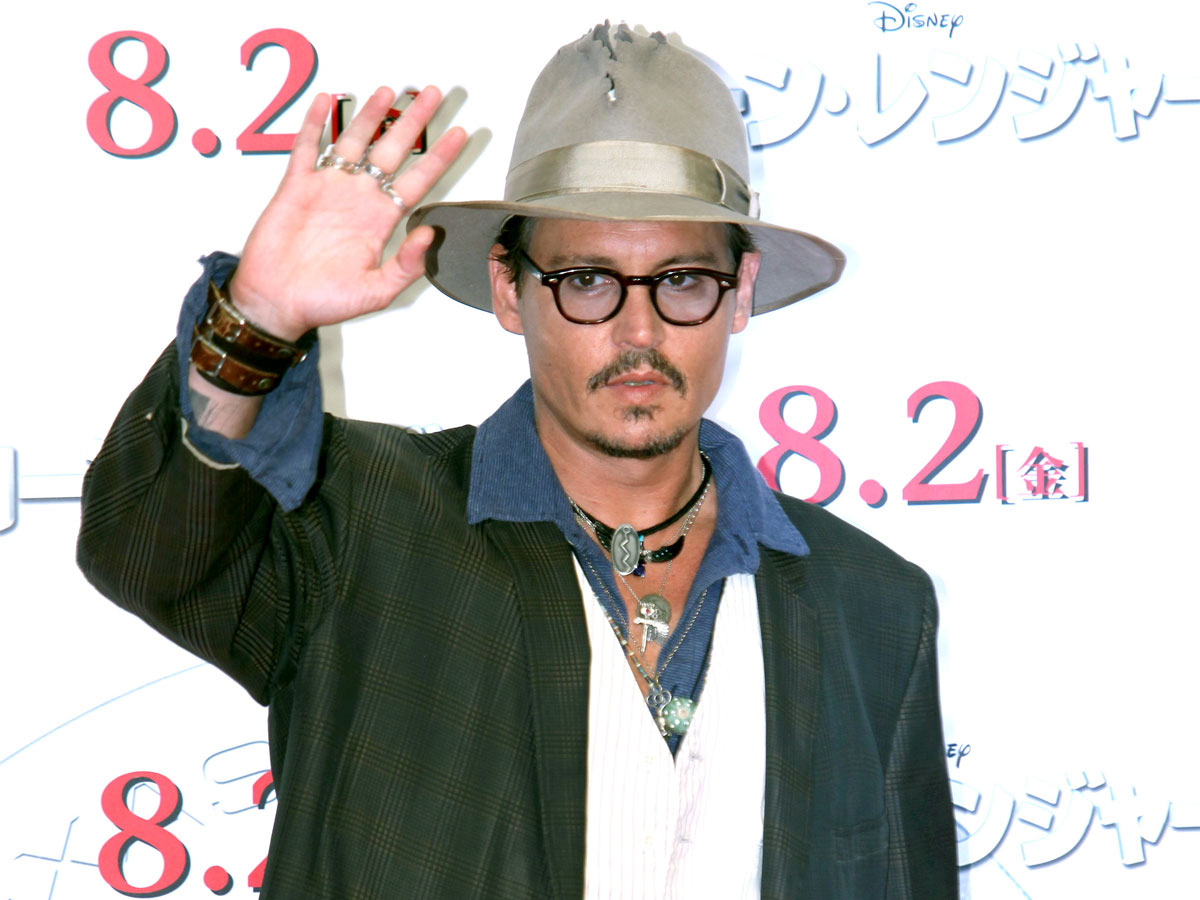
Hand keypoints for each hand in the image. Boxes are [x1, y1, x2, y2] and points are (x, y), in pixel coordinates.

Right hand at [229, 86, 466, 340]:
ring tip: (389, 90)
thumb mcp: (377, 291)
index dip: (439, 156)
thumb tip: (430, 233)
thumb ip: (407, 265)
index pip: (418, 180)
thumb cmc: (324, 301)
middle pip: (392, 150)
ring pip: (354, 140)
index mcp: (381, 221)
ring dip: (370, 114)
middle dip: (413, 121)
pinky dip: (315, 123)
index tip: (460, 134)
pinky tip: (327, 99)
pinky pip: (307, 148)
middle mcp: (358, 199)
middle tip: (433, 93)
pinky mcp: (296, 186)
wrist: (277, 303)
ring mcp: (328, 189)